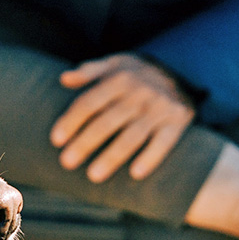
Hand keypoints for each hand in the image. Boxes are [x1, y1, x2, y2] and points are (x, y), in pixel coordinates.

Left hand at [49, 53, 195, 182]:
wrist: (182, 71)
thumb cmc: (136, 75)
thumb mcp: (114, 64)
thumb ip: (89, 71)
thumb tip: (64, 79)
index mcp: (120, 79)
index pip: (90, 102)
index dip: (72, 121)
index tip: (56, 140)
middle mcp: (140, 93)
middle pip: (107, 121)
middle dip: (86, 143)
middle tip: (66, 162)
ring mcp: (159, 108)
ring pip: (133, 135)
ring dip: (113, 156)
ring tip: (93, 175)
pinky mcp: (178, 121)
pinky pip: (164, 142)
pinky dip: (151, 157)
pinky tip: (135, 173)